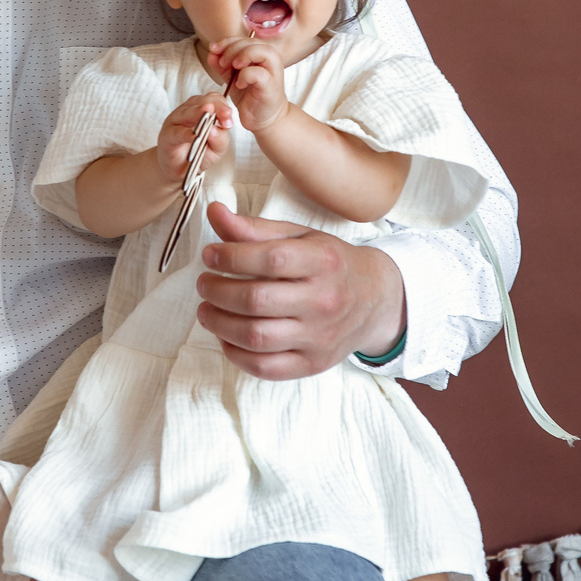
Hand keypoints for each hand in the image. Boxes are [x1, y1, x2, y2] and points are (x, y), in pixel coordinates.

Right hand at [157, 94, 234, 183]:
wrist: (178, 170)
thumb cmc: (197, 154)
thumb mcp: (216, 149)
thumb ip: (220, 139)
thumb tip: (217, 129)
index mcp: (201, 111)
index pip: (213, 99)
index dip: (222, 105)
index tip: (230, 117)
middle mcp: (187, 112)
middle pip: (200, 102)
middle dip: (215, 106)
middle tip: (226, 114)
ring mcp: (175, 122)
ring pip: (186, 112)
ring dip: (198, 112)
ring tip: (209, 113)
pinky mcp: (167, 137)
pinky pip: (176, 132)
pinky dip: (185, 133)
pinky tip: (193, 134)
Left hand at [196, 204, 404, 378]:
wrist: (375, 299)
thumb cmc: (330, 264)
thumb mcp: (300, 237)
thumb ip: (255, 229)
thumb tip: (214, 213)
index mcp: (323, 262)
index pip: (270, 260)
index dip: (230, 257)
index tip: (210, 256)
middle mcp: (324, 301)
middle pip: (257, 301)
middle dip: (217, 291)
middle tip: (204, 283)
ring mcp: (319, 337)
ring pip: (257, 337)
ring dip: (219, 324)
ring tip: (206, 310)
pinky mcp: (313, 364)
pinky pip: (266, 367)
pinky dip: (236, 354)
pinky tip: (226, 337)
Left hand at [209, 37, 288, 131]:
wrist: (261, 118)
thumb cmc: (249, 95)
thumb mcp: (232, 77)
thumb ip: (222, 64)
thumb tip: (212, 52)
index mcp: (260, 53)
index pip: (244, 38)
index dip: (227, 41)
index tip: (214, 49)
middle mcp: (270, 59)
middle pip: (252, 42)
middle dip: (232, 48)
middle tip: (222, 63)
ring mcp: (273, 71)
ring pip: (262, 51)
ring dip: (243, 56)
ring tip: (232, 67)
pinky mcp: (272, 85)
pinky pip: (259, 73)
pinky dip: (245, 75)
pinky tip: (239, 84)